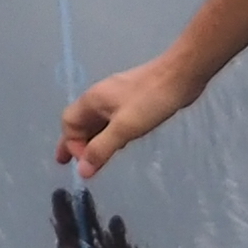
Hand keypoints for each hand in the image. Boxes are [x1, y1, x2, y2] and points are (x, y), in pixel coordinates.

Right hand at [57, 52, 199, 176]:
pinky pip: (111, 121)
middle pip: (79, 123)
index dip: (72, 145)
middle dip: (74, 143)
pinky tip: (116, 145)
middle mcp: (99, 98)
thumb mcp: (124, 128)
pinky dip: (107, 135)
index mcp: (92, 101)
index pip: (69, 124)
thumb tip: (81, 171)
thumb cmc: (150, 101)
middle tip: (66, 164)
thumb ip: (101, 149)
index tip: (87, 163)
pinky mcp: (132, 101)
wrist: (180, 75)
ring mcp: (116, 98)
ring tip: (90, 160)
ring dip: (91, 141)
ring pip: (96, 122)